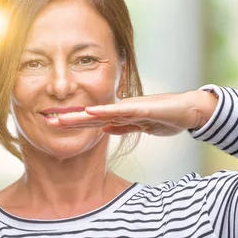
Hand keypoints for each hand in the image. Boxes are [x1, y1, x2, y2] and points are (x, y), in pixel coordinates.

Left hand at [47, 90, 217, 135]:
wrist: (190, 111)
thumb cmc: (169, 118)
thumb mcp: (142, 127)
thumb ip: (124, 126)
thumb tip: (104, 130)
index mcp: (122, 116)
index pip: (95, 121)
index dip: (76, 123)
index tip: (56, 126)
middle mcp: (123, 110)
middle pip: (93, 116)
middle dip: (71, 119)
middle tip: (47, 121)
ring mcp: (132, 108)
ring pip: (102, 112)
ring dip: (81, 116)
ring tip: (61, 118)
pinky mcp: (143, 108)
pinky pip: (121, 111)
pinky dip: (105, 112)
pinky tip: (91, 112)